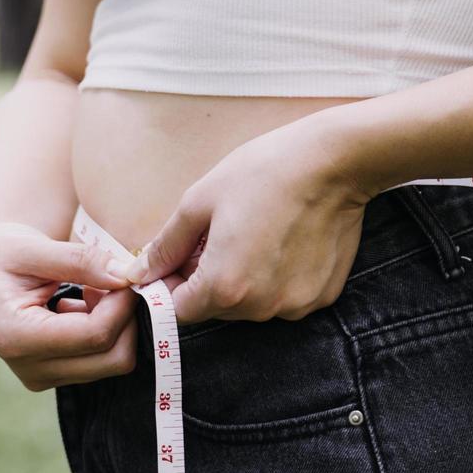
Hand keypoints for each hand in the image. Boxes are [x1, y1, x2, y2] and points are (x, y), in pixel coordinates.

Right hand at [0, 216, 141, 390]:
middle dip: (126, 317)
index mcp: (16, 337)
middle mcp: (29, 369)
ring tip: (91, 287)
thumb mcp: (32, 246)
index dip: (122, 304)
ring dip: (116, 323)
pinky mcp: (52, 374)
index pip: (95, 335)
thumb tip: (126, 275)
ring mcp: (41, 377)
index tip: (126, 272)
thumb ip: (80, 260)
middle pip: (112, 358)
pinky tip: (83, 302)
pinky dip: (105, 330)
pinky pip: (101, 360)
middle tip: (114, 279)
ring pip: (112, 361)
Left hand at [116, 118, 371, 324]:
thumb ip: (166, 246)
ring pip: (251, 305)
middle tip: (220, 236)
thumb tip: (137, 273)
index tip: (182, 258)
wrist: (335, 161)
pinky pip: (284, 297)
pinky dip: (277, 278)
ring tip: (254, 235)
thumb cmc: (264, 172)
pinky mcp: (321, 297)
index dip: (174, 285)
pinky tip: (284, 241)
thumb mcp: (200, 202)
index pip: (181, 311)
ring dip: (243, 281)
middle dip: (208, 280)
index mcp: (225, 287)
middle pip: (216, 309)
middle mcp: (261, 307)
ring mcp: (295, 306)